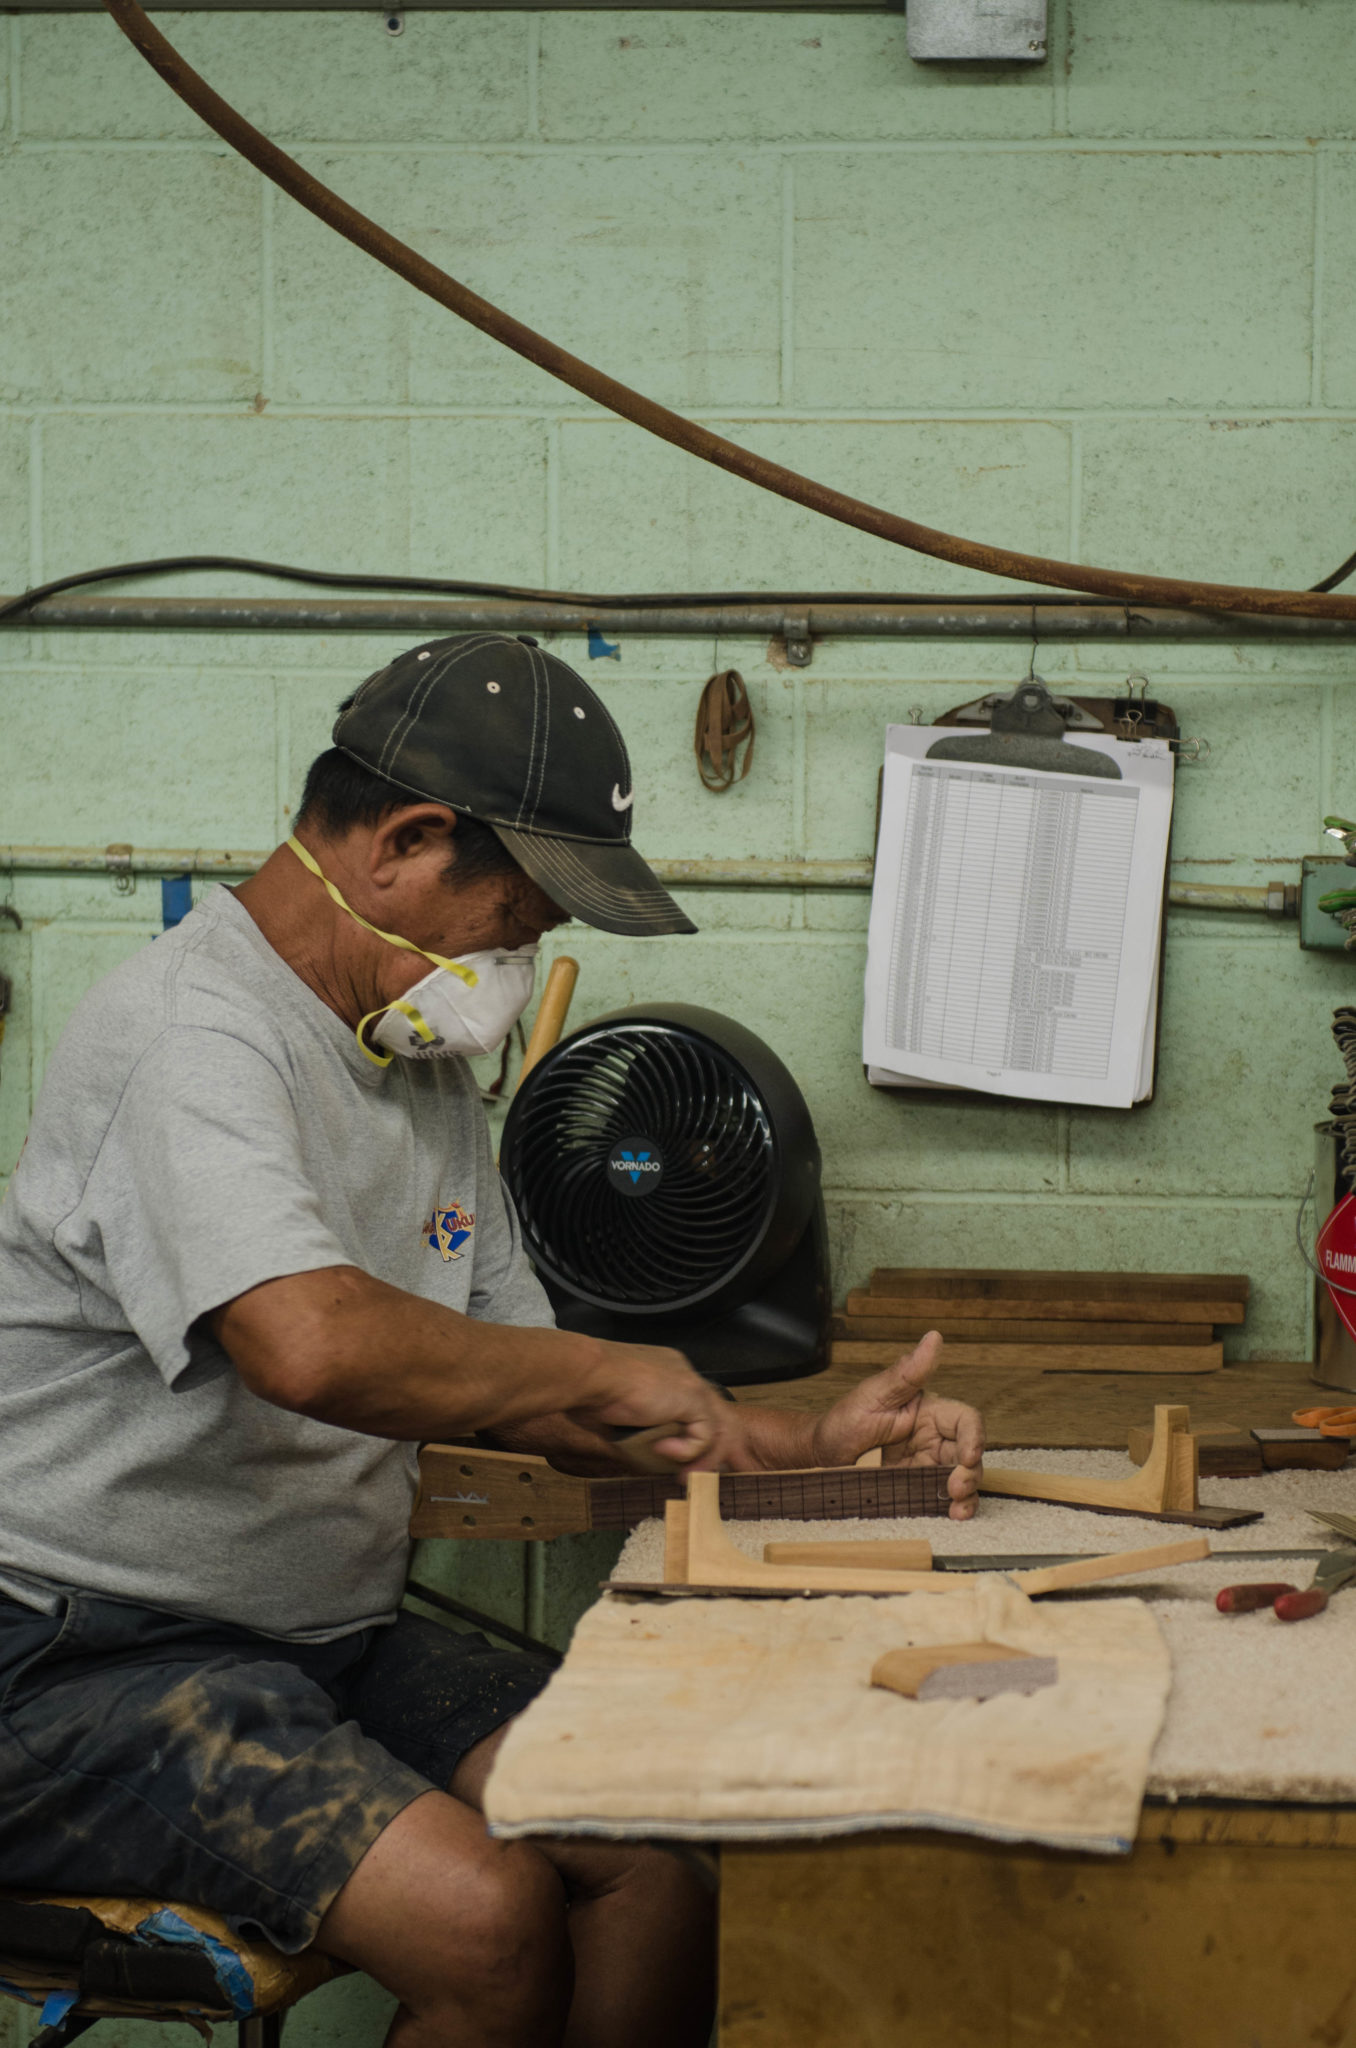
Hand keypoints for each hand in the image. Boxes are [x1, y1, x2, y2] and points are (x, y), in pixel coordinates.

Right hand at [567, 1339, 740, 1471]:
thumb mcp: (618, 1417)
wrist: (586, 1374)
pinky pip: (704, 1434)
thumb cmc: (587, 1392)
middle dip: (720, 1449)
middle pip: (717, 1414)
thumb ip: (638, 1432)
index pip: (695, 1406)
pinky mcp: (691, 1396)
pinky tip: (661, 1449)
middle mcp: (682, 1373)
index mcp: (665, 1373)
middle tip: (710, 1476)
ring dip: (704, 1459)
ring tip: (684, 1478)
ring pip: (717, 1427)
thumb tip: (641, 1455)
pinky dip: (687, 1450)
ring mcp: (689, 1383)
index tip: (689, 1459)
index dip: (696, 1435)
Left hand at [809, 1332, 983, 1519]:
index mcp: (928, 1411)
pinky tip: (952, 1515)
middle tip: (955, 1488)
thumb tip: (933, 1338)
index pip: (965, 1420)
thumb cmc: (842, 1421)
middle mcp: (933, 1438)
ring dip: (969, 1494)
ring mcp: (927, 1465)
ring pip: (964, 1478)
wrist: (819, 1458)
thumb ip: (905, 1372)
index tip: (967, 1456)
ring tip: (957, 1509)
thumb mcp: (870, 1396)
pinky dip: (955, 1507)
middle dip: (971, 1472)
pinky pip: (945, 1498)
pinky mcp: (918, 1488)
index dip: (974, 1437)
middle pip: (970, 1453)